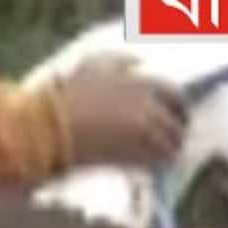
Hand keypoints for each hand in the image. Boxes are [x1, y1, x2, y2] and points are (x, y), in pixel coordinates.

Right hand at [59, 54, 187, 169]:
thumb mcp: (93, 67)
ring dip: (166, 151)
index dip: (177, 108)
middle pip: (178, 124)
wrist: (49, 129)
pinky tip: (145, 165)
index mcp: (143, 84)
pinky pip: (157, 163)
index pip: (177, 96)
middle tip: (167, 140)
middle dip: (175, 133)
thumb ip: (119, 62)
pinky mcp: (134, 157)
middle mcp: (151, 107)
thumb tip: (138, 62)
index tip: (172, 115)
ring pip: (170, 146)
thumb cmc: (67, 97)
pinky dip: (155, 164)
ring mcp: (144, 133)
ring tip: (156, 156)